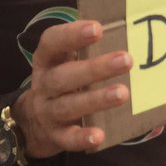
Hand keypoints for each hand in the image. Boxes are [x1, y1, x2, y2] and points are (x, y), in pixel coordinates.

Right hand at [13, 20, 131, 157]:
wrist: (32, 123)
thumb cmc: (64, 81)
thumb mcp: (68, 62)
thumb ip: (90, 49)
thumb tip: (133, 32)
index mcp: (48, 61)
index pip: (52, 43)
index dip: (71, 35)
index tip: (97, 28)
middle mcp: (45, 85)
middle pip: (64, 76)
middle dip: (95, 68)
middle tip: (127, 59)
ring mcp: (48, 111)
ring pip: (69, 105)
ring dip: (96, 99)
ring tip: (122, 93)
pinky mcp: (55, 135)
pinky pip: (67, 138)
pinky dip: (81, 137)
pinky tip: (99, 136)